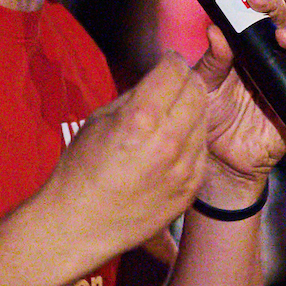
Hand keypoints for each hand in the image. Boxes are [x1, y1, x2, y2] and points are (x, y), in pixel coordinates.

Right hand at [42, 55, 209, 263]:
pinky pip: (201, 151)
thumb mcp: (100, 119)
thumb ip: (135, 96)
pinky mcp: (190, 189)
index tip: (167, 63)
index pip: (176, 71)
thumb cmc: (81, 172)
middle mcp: (168, 142)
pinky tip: (171, 146)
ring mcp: (183, 168)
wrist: (80, 225)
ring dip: (191, 111)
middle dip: (187, 81)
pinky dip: (191, 141)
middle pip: (198, 91)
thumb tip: (158, 79)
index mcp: (141, 118)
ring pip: (204, 120)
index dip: (171, 61)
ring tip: (170, 117)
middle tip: (174, 83)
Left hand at [191, 0, 285, 205]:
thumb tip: (216, 29)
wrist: (215, 165)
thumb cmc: (207, 119)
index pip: (253, 9)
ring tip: (284, 38)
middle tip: (259, 0)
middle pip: (279, 22)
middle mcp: (268, 58)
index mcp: (244, 45)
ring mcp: (285, 81)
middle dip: (273, 6)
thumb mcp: (202, 87)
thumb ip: (211, 61)